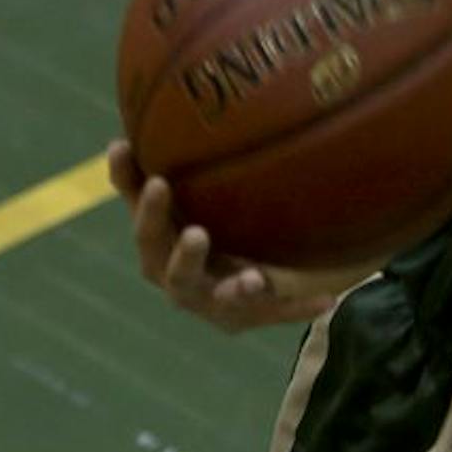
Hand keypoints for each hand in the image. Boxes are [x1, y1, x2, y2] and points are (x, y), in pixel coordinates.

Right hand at [109, 141, 338, 332]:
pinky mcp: (253, 316)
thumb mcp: (183, 200)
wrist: (246, 279)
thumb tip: (122, 135)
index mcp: (160, 250)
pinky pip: (280, 312)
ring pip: (220, 299)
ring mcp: (217, 304)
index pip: (145, 230)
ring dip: (235, 288)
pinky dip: (301, 306)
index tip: (158, 181)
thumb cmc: (205, 226)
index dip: (145, 208)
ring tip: (252, 278)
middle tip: (196, 232)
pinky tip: (329, 299)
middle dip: (182, 253)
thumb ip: (154, 171)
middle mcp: (181, 281)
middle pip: (171, 271)